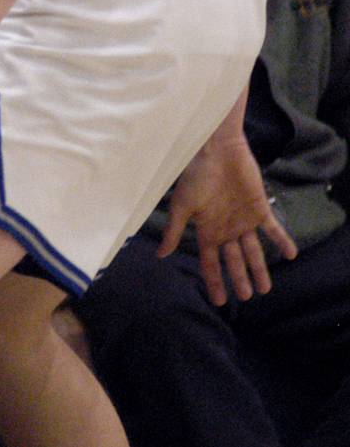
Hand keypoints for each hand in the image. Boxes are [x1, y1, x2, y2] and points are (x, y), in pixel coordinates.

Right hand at [158, 130, 298, 305]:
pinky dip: (282, 241)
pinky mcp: (259, 208)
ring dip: (260, 268)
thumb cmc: (195, 176)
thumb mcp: (181, 205)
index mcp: (206, 229)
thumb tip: (160, 255)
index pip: (210, 261)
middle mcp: (225, 228)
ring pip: (253, 251)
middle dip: (240, 278)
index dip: (214, 280)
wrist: (216, 151)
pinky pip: (273, 229)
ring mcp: (243, 219)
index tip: (218, 301)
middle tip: (247, 297)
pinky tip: (291, 254)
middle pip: (234, 260)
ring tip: (265, 289)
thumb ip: (173, 231)